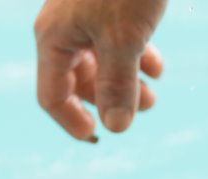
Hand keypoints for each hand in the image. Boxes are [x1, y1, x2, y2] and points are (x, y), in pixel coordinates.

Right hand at [34, 0, 166, 140]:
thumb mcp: (123, 37)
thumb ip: (117, 83)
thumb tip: (116, 127)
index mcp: (55, 38)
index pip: (52, 96)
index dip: (72, 121)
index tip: (98, 137)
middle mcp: (65, 29)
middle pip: (78, 82)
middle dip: (109, 101)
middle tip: (144, 108)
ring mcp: (85, 16)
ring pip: (100, 62)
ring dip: (126, 83)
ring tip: (151, 97)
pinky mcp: (107, 5)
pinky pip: (116, 41)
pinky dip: (134, 59)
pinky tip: (155, 70)